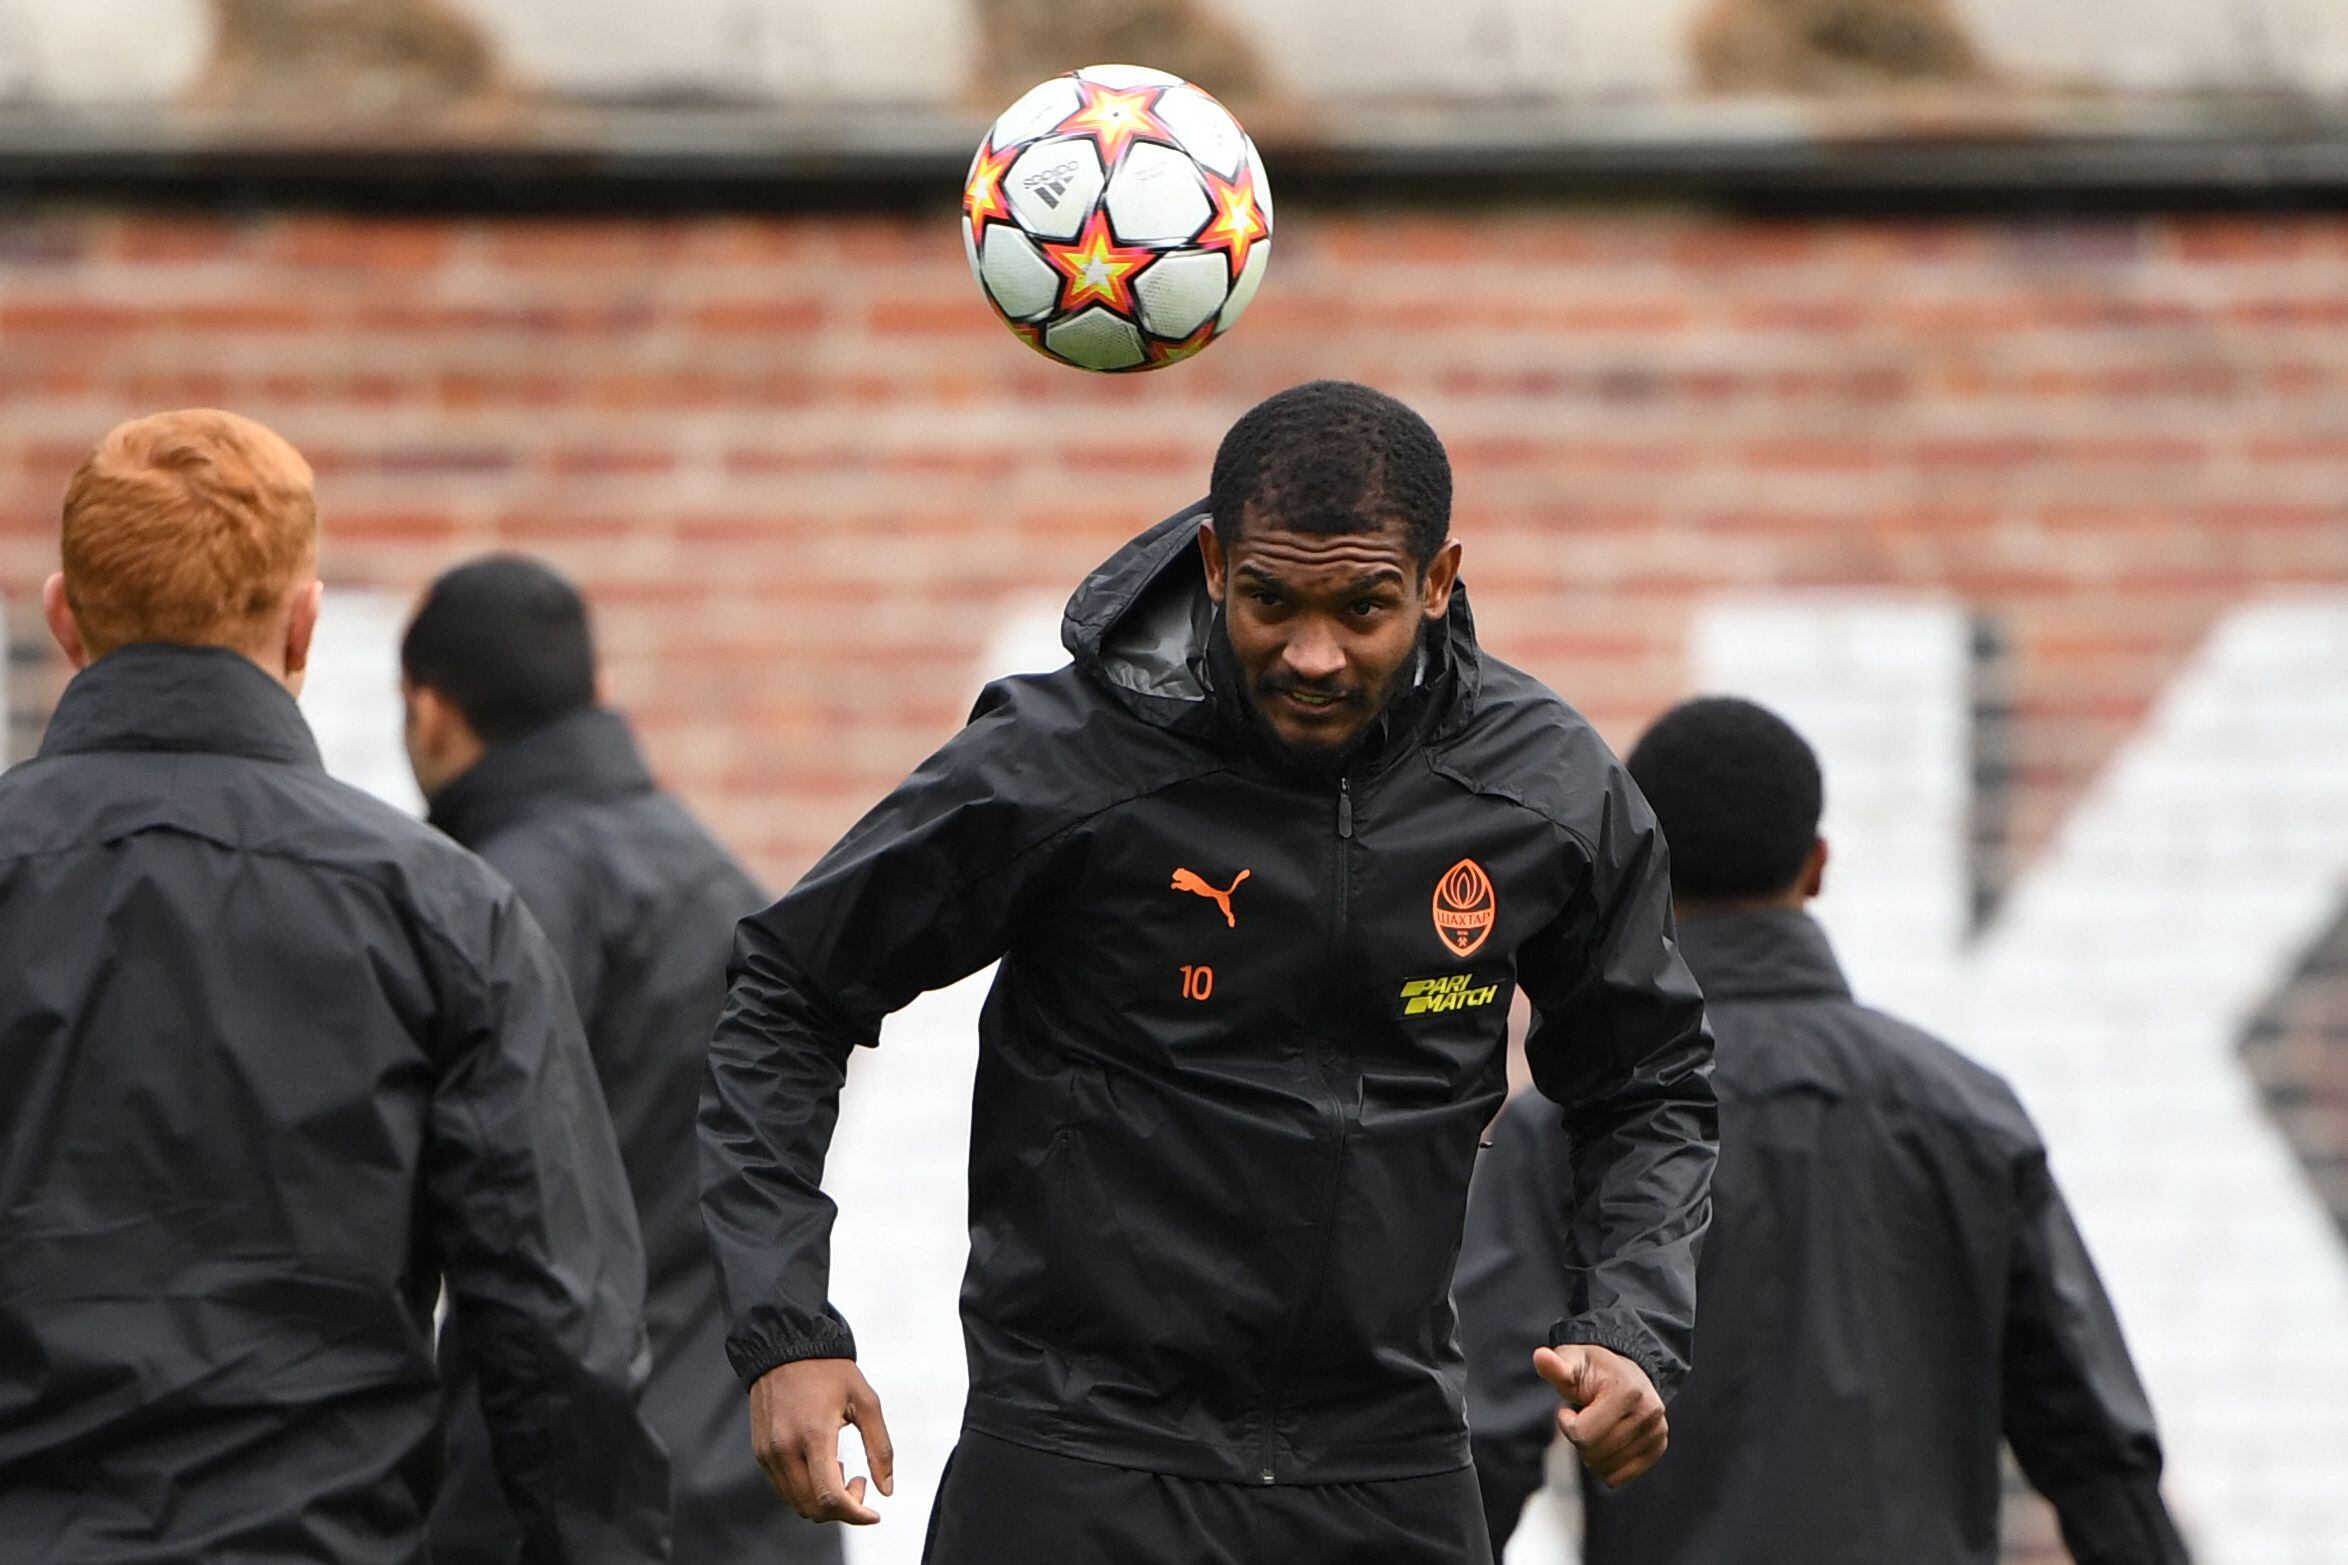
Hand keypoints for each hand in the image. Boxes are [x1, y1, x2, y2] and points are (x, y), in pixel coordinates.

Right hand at [747, 1358, 895, 1523]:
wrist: (785, 1347)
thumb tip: (886, 1489)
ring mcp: (768, 1453)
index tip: (873, 1513)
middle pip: (813, 1508)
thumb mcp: (866, 1401)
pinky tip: (822, 1463)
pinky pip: (784, 1489)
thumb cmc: (829, 1370)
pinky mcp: (760, 1453)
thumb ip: (880, 1447)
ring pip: (797, 1503)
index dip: (855, 1514)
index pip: (829, 1497)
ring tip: (840, 1467)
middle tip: (859, 1481)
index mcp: (813, 1435)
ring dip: (824, 1501)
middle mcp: (784, 1449)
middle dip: (843, 1508)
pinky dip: (807, 1490)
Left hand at [1534, 1343, 1667, 1488]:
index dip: (1567, 1425)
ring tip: (1597, 1427)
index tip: (1568, 1410)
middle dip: (1579, 1441)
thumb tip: (1540, 1357)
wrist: (1627, 1370)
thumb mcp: (1571, 1362)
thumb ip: (1555, 1366)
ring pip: (1606, 1471)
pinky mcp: (1658, 1447)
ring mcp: (1657, 1432)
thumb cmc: (1592, 1369)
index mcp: (1627, 1392)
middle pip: (1594, 1455)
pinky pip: (1619, 1478)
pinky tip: (1607, 1442)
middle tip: (1583, 1419)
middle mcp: (1648, 1413)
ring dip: (1591, 1455)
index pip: (1583, 1435)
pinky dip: (1605, 1466)